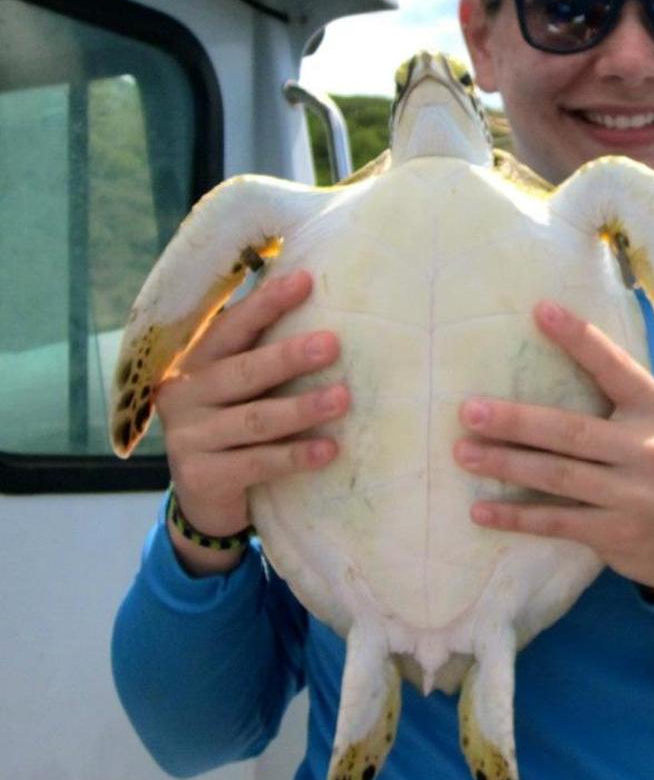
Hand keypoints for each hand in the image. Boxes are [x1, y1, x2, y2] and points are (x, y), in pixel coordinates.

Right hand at [155, 269, 348, 569]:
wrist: (205, 498)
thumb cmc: (236, 425)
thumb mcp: (241, 387)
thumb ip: (263, 351)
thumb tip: (320, 298)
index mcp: (196, 362)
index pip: (231, 327)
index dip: (266, 304)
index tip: (305, 281)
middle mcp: (184, 394)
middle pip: (243, 372)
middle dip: (289, 356)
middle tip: (333, 344)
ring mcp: (189, 437)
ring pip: (255, 419)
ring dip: (302, 408)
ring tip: (343, 399)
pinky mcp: (203, 477)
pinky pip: (257, 463)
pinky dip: (295, 456)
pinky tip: (329, 449)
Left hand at [453, 300, 653, 589]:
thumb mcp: (653, 421)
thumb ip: (615, 396)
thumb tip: (545, 357)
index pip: (614, 368)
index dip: (579, 339)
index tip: (540, 311)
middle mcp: (649, 449)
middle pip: (571, 431)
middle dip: (516, 421)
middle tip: (469, 411)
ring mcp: (634, 495)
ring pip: (558, 475)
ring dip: (506, 465)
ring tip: (464, 453)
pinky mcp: (616, 532)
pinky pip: (558, 521)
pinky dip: (516, 516)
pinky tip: (480, 511)